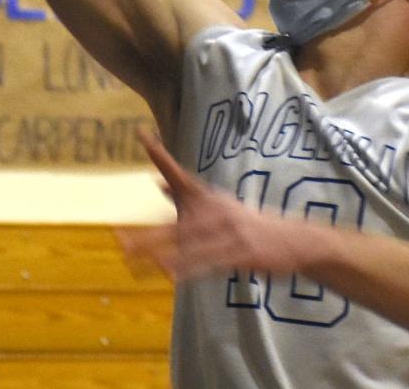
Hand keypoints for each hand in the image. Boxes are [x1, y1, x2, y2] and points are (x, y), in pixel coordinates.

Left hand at [119, 131, 305, 280]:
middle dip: (145, 235)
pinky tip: (171, 274)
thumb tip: (156, 182)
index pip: (178, 172)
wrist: (291, 239)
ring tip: (137, 261)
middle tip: (118, 239)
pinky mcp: (239, 253)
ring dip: (161, 254)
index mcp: (207, 196)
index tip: (140, 133)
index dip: (160, 154)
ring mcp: (227, 232)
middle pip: (174, 222)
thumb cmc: (246, 223)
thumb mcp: (217, 204)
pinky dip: (189, 268)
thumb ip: (184, 194)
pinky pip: (208, 263)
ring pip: (188, 245)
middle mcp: (214, 210)